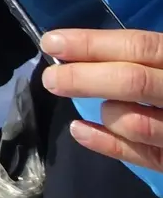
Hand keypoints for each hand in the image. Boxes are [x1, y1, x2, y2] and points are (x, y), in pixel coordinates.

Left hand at [43, 28, 162, 170]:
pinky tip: (81, 130)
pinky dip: (107, 144)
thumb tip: (82, 47)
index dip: (92, 43)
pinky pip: (143, 156)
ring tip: (90, 105)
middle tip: (51, 79)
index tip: (51, 42)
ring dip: (105, 112)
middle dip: (84, 78)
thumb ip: (146, 55)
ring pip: (137, 122)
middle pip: (134, 81)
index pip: (139, 46)